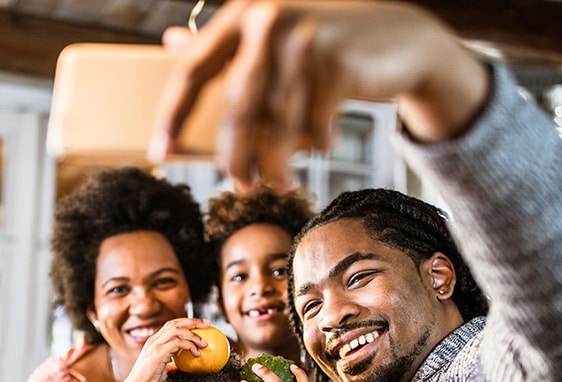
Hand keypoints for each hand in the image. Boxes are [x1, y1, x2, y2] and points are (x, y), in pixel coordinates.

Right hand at [122, 318, 211, 381]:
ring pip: (178, 330)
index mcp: (155, 340)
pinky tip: (197, 354)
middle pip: (176, 323)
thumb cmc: (149, 380)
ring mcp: (156, 345)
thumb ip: (172, 363)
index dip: (187, 322)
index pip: (172, 324)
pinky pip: (178, 343)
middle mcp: (154, 339)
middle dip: (193, 321)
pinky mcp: (158, 353)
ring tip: (204, 343)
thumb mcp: (163, 368)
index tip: (201, 325)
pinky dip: (189, 346)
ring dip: (194, 335)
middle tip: (208, 325)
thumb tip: (186, 365)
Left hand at [149, 0, 488, 191]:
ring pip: (276, 121)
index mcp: (244, 13)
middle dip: (233, 154)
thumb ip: (226, 42)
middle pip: (235, 104)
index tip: (160, 153)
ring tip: (278, 183)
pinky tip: (322, 146)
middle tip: (236, 185)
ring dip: (276, 161)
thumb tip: (172, 42)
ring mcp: (305, 38)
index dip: (172, 115)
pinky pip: (314, 122)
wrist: (400, 36)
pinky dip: (317, 142)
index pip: (193, 70)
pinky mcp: (338, 60)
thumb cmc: (328, 42)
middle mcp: (269, 19)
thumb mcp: (274, 34)